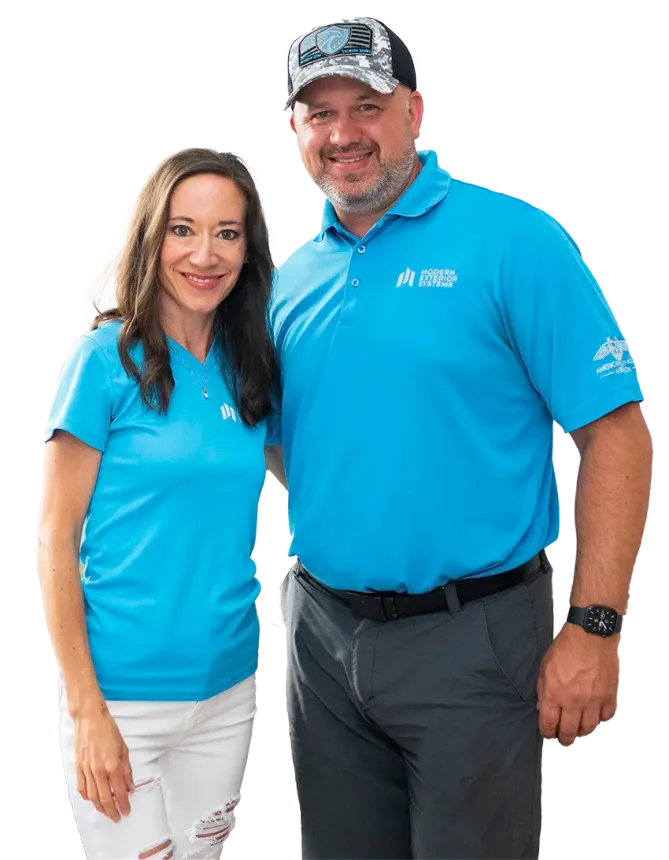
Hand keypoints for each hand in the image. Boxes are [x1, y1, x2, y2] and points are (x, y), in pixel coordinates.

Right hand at [73, 702, 133, 821]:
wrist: (90, 719)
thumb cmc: (108, 730)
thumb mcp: (124, 749)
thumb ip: (127, 770)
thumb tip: (130, 785)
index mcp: (113, 765)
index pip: (120, 792)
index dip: (124, 804)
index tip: (126, 810)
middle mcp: (99, 771)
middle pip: (105, 799)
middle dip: (112, 811)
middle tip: (117, 817)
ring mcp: (87, 770)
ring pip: (93, 797)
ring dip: (100, 807)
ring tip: (106, 812)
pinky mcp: (78, 768)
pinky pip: (82, 788)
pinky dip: (87, 797)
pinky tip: (92, 800)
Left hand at [536, 622, 620, 745]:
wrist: (591, 634)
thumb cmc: (568, 646)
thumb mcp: (545, 667)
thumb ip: (543, 689)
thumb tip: (542, 706)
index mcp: (554, 693)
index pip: (548, 723)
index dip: (547, 732)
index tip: (547, 734)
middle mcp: (573, 701)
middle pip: (568, 731)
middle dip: (563, 737)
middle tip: (562, 738)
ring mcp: (593, 701)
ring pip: (588, 729)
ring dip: (581, 732)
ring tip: (578, 730)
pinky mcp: (609, 696)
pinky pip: (606, 717)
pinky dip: (600, 720)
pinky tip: (595, 716)